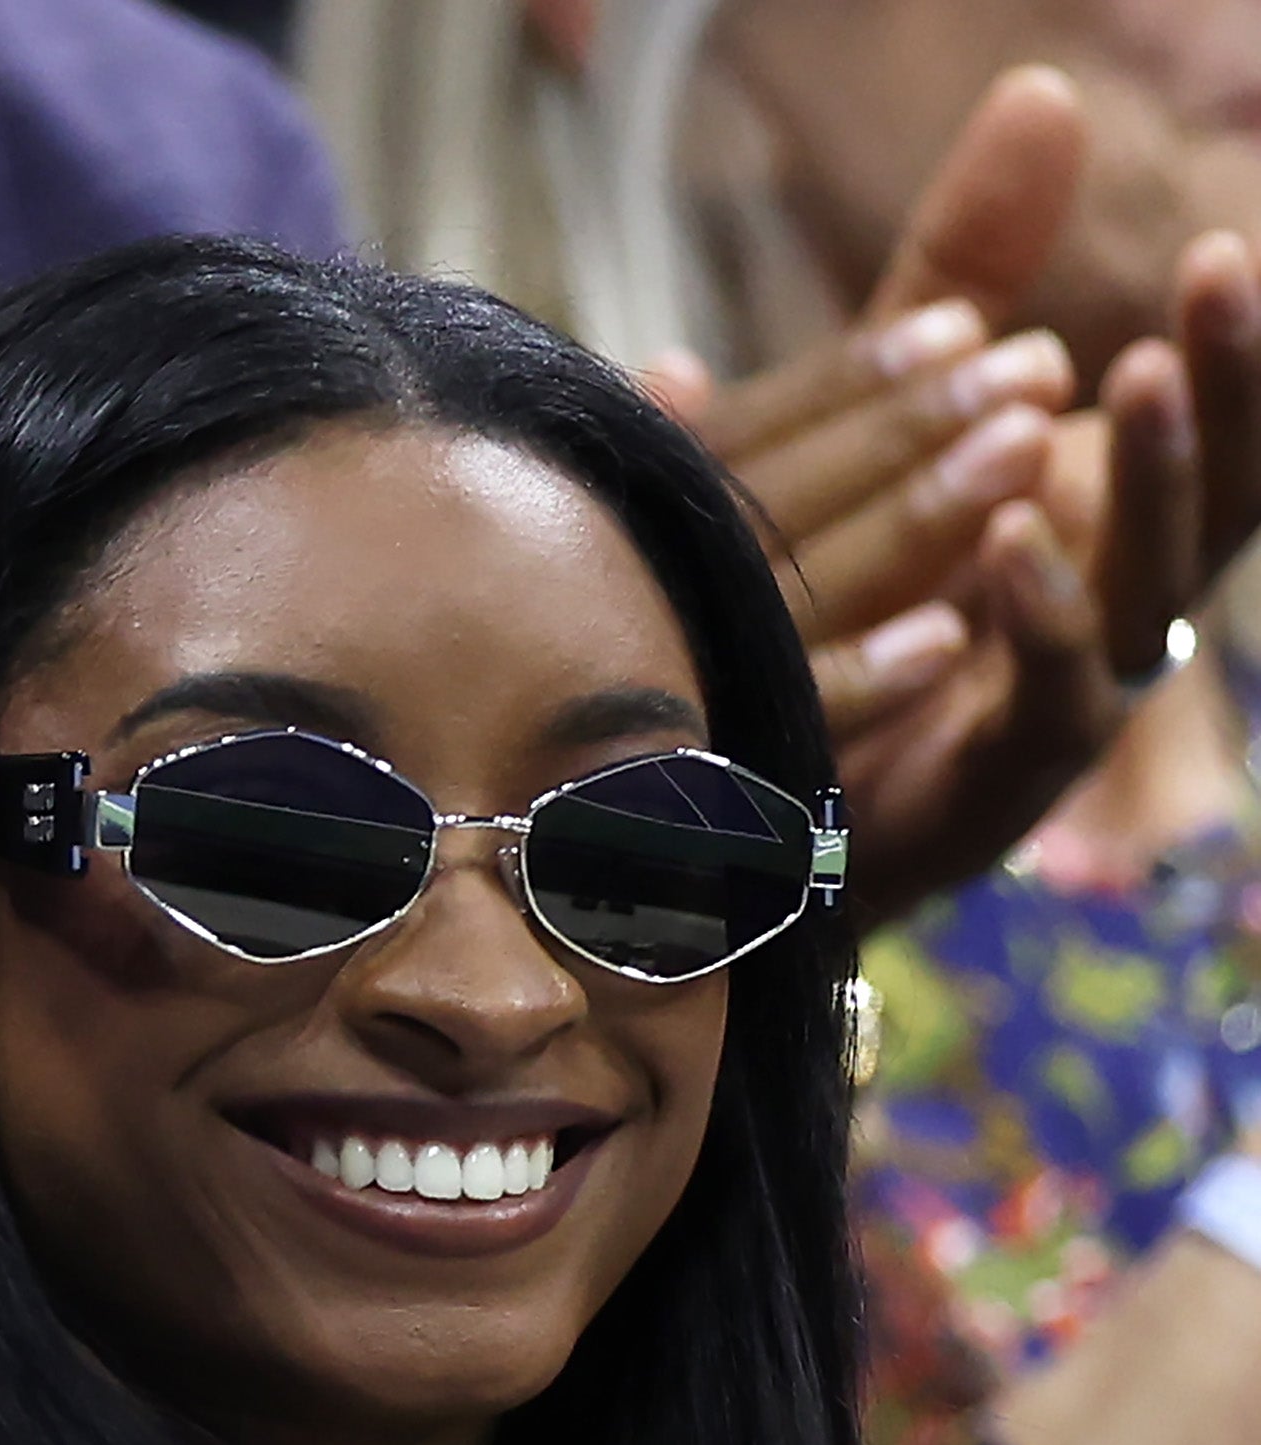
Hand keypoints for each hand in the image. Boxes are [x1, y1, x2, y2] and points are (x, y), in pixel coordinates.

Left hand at [659, 65, 1260, 921]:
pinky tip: (1013, 540)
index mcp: (1107, 524)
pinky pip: (1047, 701)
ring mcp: (1067, 706)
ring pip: (1146, 592)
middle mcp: (1112, 614)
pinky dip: (1041, 619)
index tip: (1228, 243)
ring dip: (1148, 483)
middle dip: (1223, 385)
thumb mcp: (905, 418)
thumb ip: (967, 273)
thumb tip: (1042, 90)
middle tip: (1217, 269)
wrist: (762, 822)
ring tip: (1127, 377)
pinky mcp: (999, 782)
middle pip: (1211, 497)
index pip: (1206, 423)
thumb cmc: (855, 611)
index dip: (1235, 345)